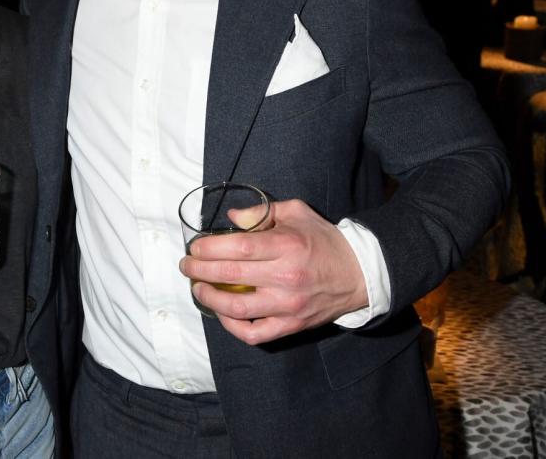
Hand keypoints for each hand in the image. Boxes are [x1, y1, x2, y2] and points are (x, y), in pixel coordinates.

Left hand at [179, 199, 368, 344]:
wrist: (358, 273)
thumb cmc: (324, 240)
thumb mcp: (296, 213)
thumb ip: (262, 211)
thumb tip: (231, 218)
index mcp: (287, 246)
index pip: (238, 247)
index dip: (210, 248)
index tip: (195, 247)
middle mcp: (286, 277)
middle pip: (231, 275)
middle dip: (200, 270)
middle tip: (187, 266)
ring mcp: (288, 305)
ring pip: (238, 309)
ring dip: (210, 299)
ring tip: (197, 289)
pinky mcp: (291, 325)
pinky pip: (254, 334)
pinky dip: (232, 327)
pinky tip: (222, 313)